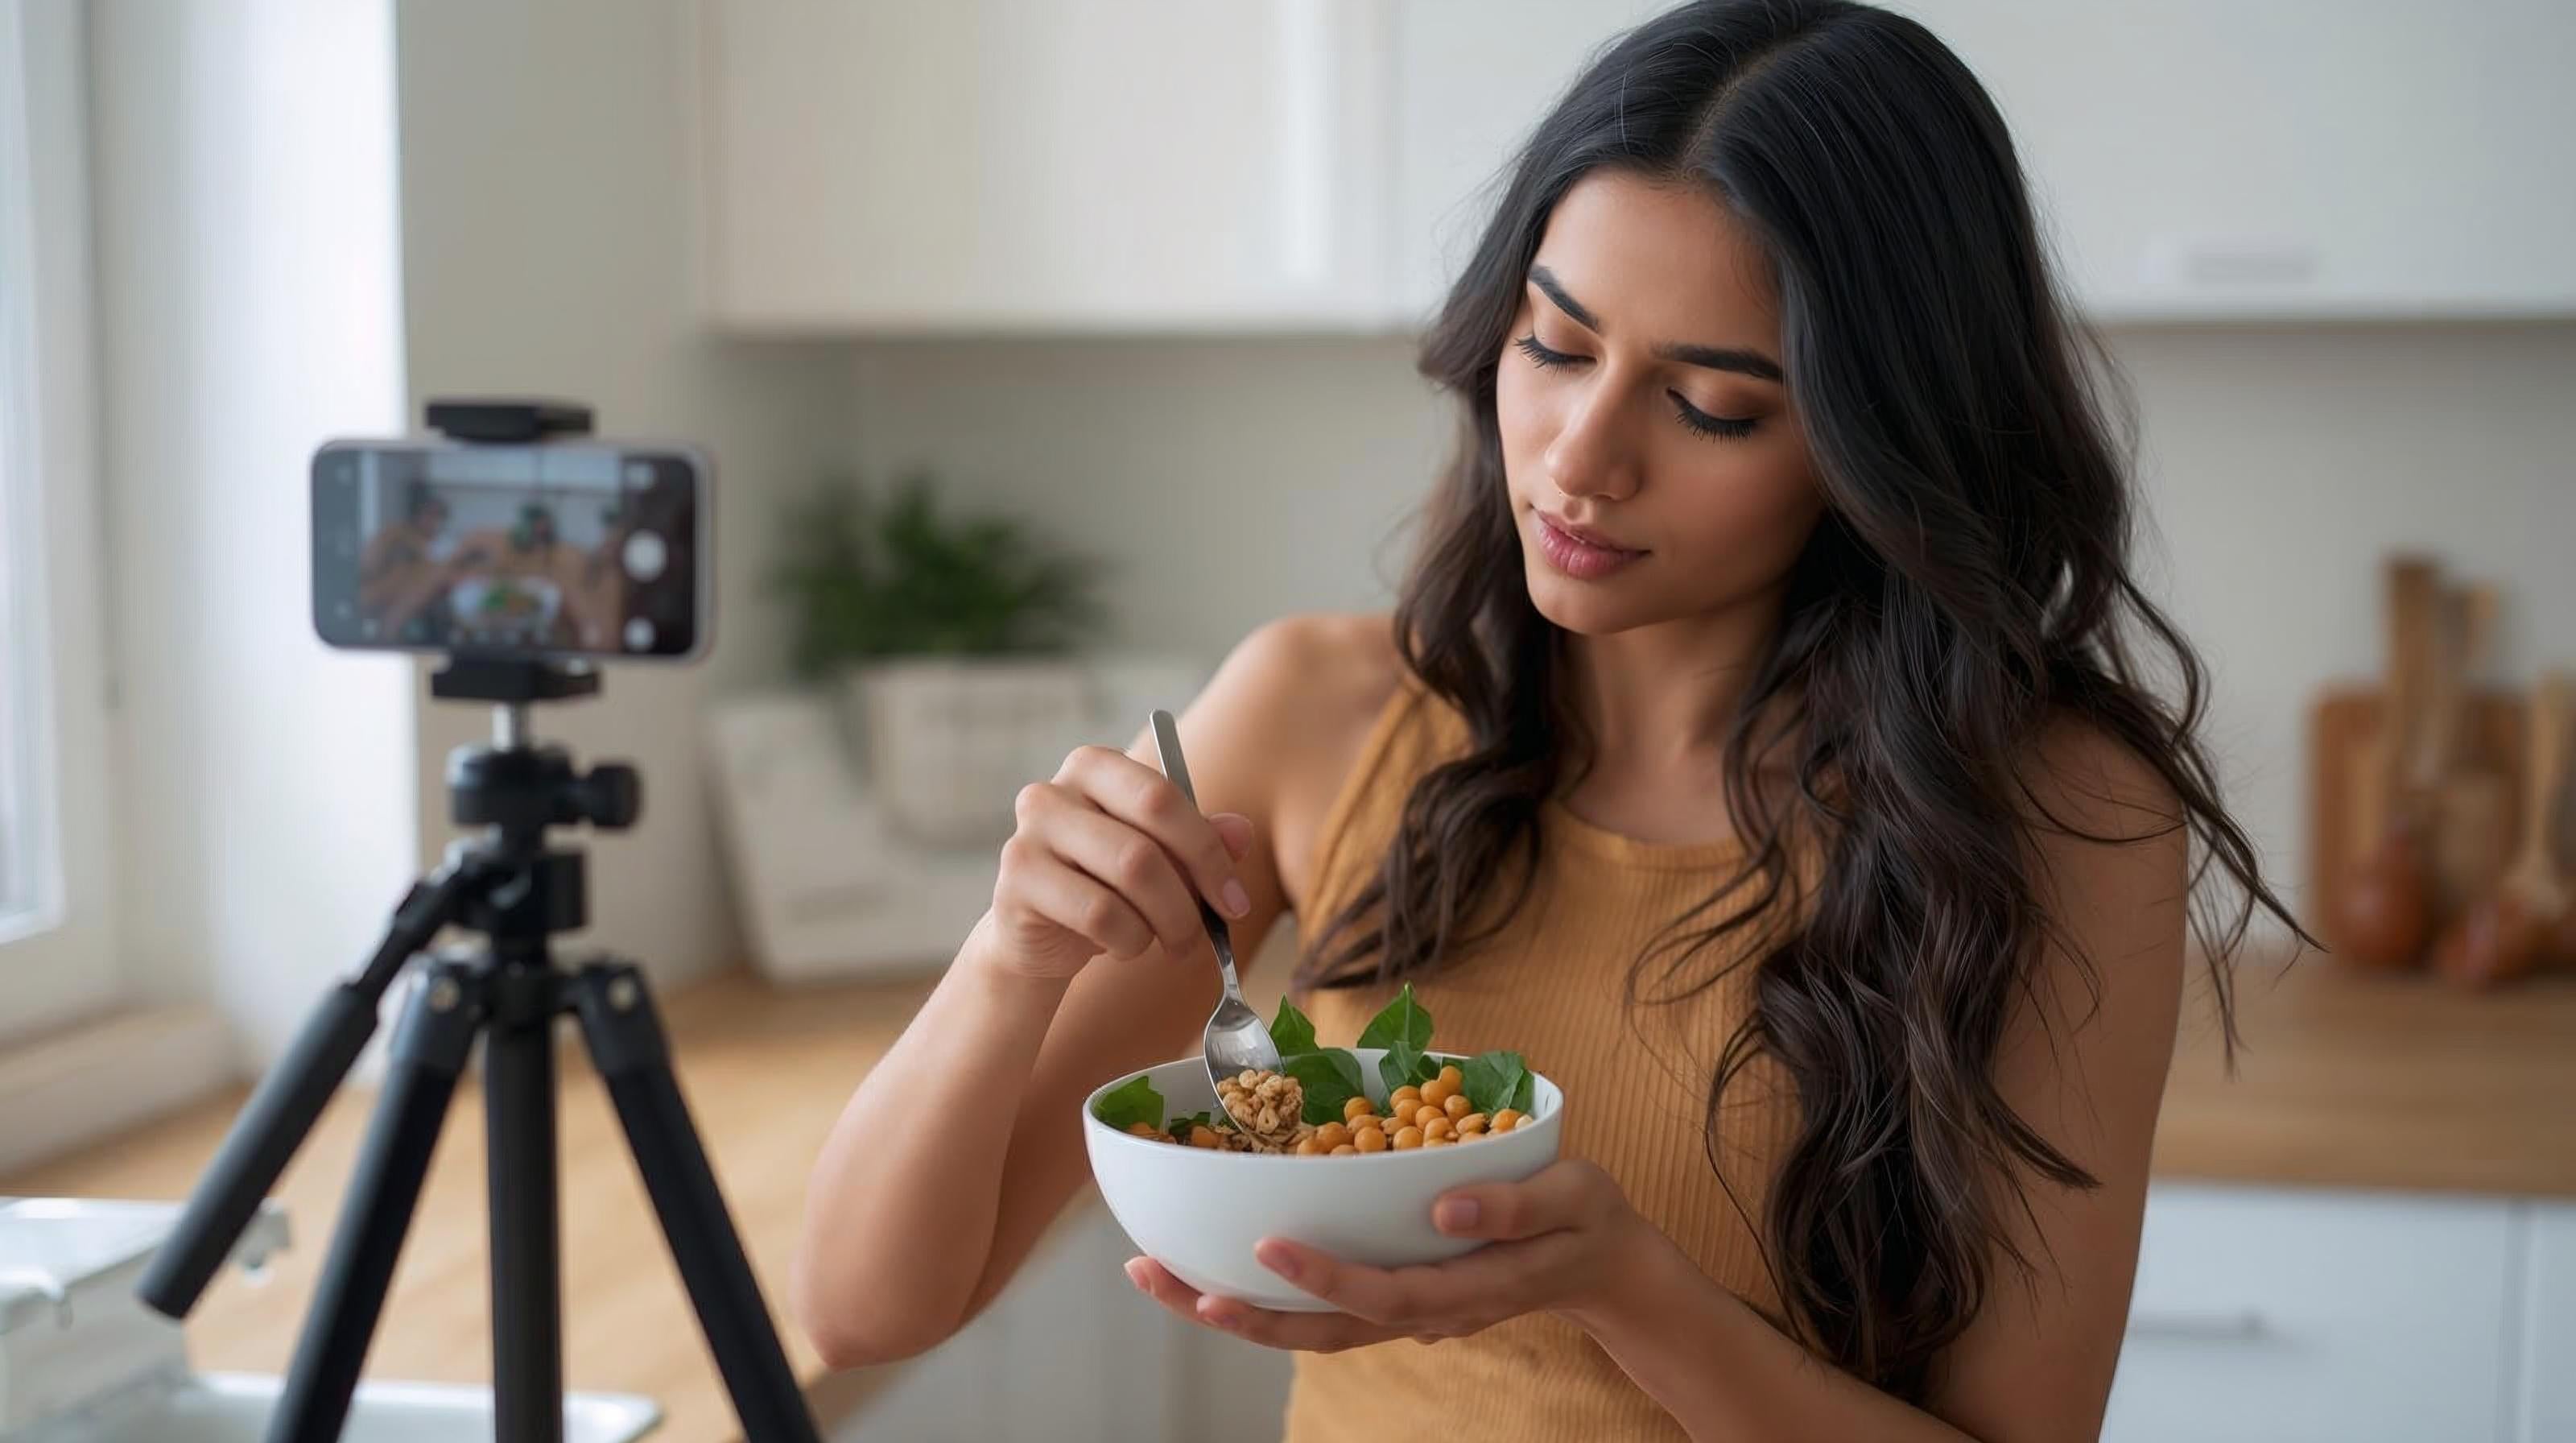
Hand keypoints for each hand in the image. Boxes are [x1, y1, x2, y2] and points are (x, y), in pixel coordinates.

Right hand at [983, 743, 1254, 980]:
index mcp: (1094, 768)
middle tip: (1207, 934)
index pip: (1162, 795)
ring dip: (1163, 923)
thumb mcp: (1161, 861)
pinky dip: (1128, 940)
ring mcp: (1028, 835)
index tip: (1234, 900)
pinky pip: (1098, 915)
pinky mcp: (1015, 884)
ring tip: (1164, 941)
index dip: (1207, 852)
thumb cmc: (1106, 887)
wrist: (1039, 938)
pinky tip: (1124, 944)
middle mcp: (1053, 792)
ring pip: (1127, 877)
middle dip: (1190, 897)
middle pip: (1146, 842)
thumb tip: (1241, 831)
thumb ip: (1200, 842)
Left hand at [1124, 1160, 1651, 1351]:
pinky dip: (1260, 1298)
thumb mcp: (1575, 1196)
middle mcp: (1423, 1312)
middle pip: (1320, 1331)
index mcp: (1467, 1287)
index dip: (1322, 1276)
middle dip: (1239, 1312)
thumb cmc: (1587, 1218)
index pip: (1383, 1293)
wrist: (1598, 1262)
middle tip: (1164, 1279)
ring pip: (1307, 1329)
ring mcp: (1404, 1314)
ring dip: (1231, 1310)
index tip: (1266, 1244)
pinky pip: (1316, 1313)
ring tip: (1157, 1278)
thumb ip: (1516, 1202)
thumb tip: (1443, 1203)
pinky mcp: (1391, 1301)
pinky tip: (1211, 1271)